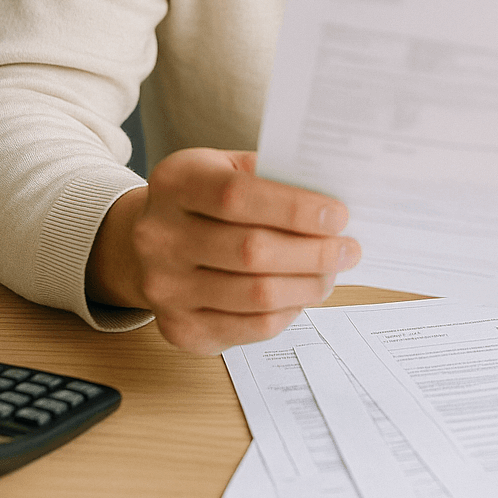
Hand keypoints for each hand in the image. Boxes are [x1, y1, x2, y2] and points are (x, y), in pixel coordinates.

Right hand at [85, 149, 360, 354]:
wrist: (150, 241)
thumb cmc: (206, 200)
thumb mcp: (227, 168)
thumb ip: (272, 177)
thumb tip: (332, 203)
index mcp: (174, 182)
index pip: (237, 197)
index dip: (294, 209)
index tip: (338, 216)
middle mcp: (158, 236)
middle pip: (251, 251)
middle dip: (313, 252)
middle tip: (348, 249)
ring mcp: (164, 288)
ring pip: (256, 295)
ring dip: (308, 285)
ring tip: (332, 272)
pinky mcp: (180, 329)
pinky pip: (251, 327)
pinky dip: (289, 311)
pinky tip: (303, 293)